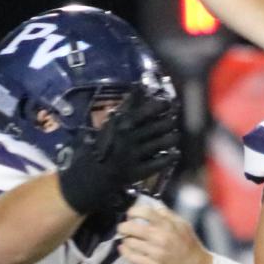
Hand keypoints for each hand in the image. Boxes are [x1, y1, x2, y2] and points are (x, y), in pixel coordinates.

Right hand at [58, 87, 180, 215]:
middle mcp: (129, 138)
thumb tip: (140, 86)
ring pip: (163, 142)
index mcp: (120, 124)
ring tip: (173, 136)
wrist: (89, 177)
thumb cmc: (100, 147)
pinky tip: (173, 153)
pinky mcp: (138, 172)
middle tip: (172, 120)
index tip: (168, 104)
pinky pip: (161, 162)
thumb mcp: (110, 124)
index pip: (148, 110)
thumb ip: (126, 106)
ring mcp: (134, 155)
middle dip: (169, 122)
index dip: (162, 105)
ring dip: (172, 137)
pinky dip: (171, 157)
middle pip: (160, 125)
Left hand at [118, 198, 213, 263]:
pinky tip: (125, 249)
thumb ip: (167, 215)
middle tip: (123, 228)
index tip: (130, 214)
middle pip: (131, 228)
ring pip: (129, 243)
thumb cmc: (189, 245)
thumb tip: (153, 207)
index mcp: (167, 225)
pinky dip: (125, 252)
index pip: (144, 212)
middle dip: (123, 227)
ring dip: (125, 240)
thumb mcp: (183, 225)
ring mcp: (155, 253)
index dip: (133, 211)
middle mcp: (160, 237)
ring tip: (126, 240)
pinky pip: (132, 257)